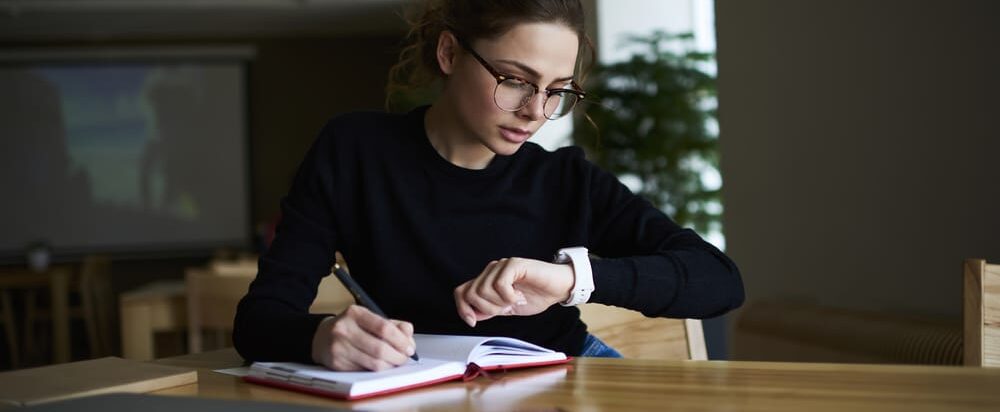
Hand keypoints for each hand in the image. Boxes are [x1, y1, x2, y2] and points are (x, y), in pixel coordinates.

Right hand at [311, 305, 415, 370]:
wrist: (322, 337)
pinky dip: (377, 371)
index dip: (401, 340)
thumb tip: (408, 335)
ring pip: (373, 363)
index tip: (410, 348)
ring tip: (394, 363)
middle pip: (380, 348)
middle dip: (398, 356)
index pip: (384, 327)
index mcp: (355, 313)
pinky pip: (364, 371)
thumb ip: (393, 325)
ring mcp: (338, 347)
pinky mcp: (336, 364)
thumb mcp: (370, 319)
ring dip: (390, 366)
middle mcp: (344, 329)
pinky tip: (379, 366)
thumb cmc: (352, 328)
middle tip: (404, 358)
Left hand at [453, 257, 574, 326]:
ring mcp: (502, 266)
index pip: (461, 292)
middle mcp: (491, 271)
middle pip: (471, 293)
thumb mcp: (508, 309)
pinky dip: (509, 296)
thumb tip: (471, 315)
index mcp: (488, 281)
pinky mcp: (514, 264)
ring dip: (500, 302)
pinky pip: (500, 284)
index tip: (473, 322)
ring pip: (483, 289)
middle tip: (506, 309)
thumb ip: (489, 310)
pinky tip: (519, 296)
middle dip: (487, 308)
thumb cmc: (537, 295)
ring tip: (515, 301)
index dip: (462, 308)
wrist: (558, 288)